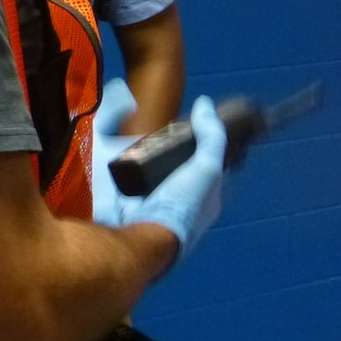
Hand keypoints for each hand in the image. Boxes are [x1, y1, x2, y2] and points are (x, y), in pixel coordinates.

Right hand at [90, 80, 227, 262]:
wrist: (144, 236)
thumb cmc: (183, 203)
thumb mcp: (207, 166)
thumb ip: (211, 136)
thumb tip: (205, 104)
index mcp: (208, 200)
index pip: (211, 168)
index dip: (205, 148)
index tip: (194, 127)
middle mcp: (185, 208)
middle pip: (182, 172)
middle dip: (176, 154)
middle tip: (166, 131)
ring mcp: (158, 210)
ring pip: (158, 178)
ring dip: (153, 162)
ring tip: (146, 138)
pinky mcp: (133, 210)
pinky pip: (134, 184)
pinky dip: (132, 171)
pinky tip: (128, 155)